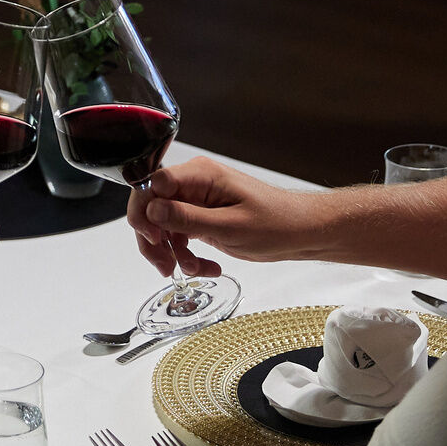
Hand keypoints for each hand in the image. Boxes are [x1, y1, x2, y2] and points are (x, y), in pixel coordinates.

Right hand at [127, 157, 316, 275]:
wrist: (301, 232)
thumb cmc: (277, 223)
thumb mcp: (229, 226)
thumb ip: (187, 218)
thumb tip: (152, 210)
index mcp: (200, 175)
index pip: (152, 185)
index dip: (145, 212)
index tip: (155, 238)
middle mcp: (195, 184)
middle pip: (151, 207)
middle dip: (154, 240)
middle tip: (165, 264)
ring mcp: (197, 200)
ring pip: (162, 226)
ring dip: (171, 252)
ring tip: (193, 270)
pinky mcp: (202, 217)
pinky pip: (179, 235)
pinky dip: (186, 255)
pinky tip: (204, 267)